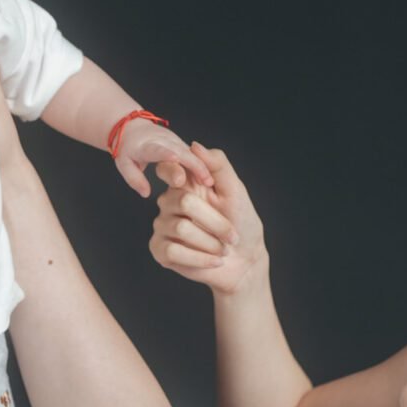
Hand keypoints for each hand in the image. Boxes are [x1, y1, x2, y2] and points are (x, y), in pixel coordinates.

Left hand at [113, 118, 213, 199]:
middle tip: (206, 181)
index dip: (166, 154)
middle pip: (181, 151)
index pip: (158, 150)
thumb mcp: (124, 164)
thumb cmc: (128, 148)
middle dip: (195, 165)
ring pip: (191, 152)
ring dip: (202, 165)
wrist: (134, 128)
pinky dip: (202, 164)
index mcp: (147, 146)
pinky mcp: (181, 143)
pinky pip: (193, 153)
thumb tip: (146, 194)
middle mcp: (163, 140)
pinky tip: (208, 176)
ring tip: (210, 181)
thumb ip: (134, 179)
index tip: (176, 158)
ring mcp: (174, 140)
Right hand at [150, 145, 265, 295]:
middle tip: (231, 235)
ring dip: (211, 243)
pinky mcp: (160, 250)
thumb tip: (194, 145)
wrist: (245, 260)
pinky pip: (173, 251)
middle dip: (216, 222)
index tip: (183, 179)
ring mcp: (162, 226)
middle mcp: (169, 202)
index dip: (172, 170)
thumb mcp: (235, 191)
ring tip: (222, 248)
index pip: (166, 168)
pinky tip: (214, 260)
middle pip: (184, 202)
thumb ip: (218, 165)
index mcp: (186, 184)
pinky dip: (200, 258)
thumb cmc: (242, 223)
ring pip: (181, 228)